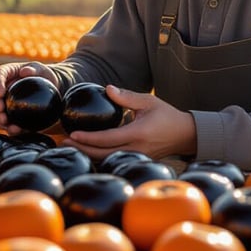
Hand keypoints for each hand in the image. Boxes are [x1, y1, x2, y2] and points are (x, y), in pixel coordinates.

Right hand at [0, 61, 58, 134]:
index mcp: (7, 73)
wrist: (50, 90)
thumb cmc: (42, 76)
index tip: (1, 92)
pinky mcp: (8, 115)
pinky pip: (3, 122)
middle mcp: (1, 87)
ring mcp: (3, 102)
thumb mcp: (41, 69)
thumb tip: (25, 71)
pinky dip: (7, 127)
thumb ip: (34, 69)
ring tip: (5, 121)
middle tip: (1, 109)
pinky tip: (14, 129)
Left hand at [62, 85, 196, 161]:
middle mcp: (137, 148)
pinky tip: (88, 152)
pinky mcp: (137, 161)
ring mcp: (137, 157)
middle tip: (64, 141)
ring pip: (108, 160)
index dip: (89, 138)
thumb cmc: (167, 115)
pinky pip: (115, 161)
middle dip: (82, 149)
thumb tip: (107, 88)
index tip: (73, 133)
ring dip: (89, 155)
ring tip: (72, 147)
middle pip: (103, 154)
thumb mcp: (148, 101)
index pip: (108, 138)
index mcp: (138, 133)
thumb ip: (127, 97)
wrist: (185, 135)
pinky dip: (100, 158)